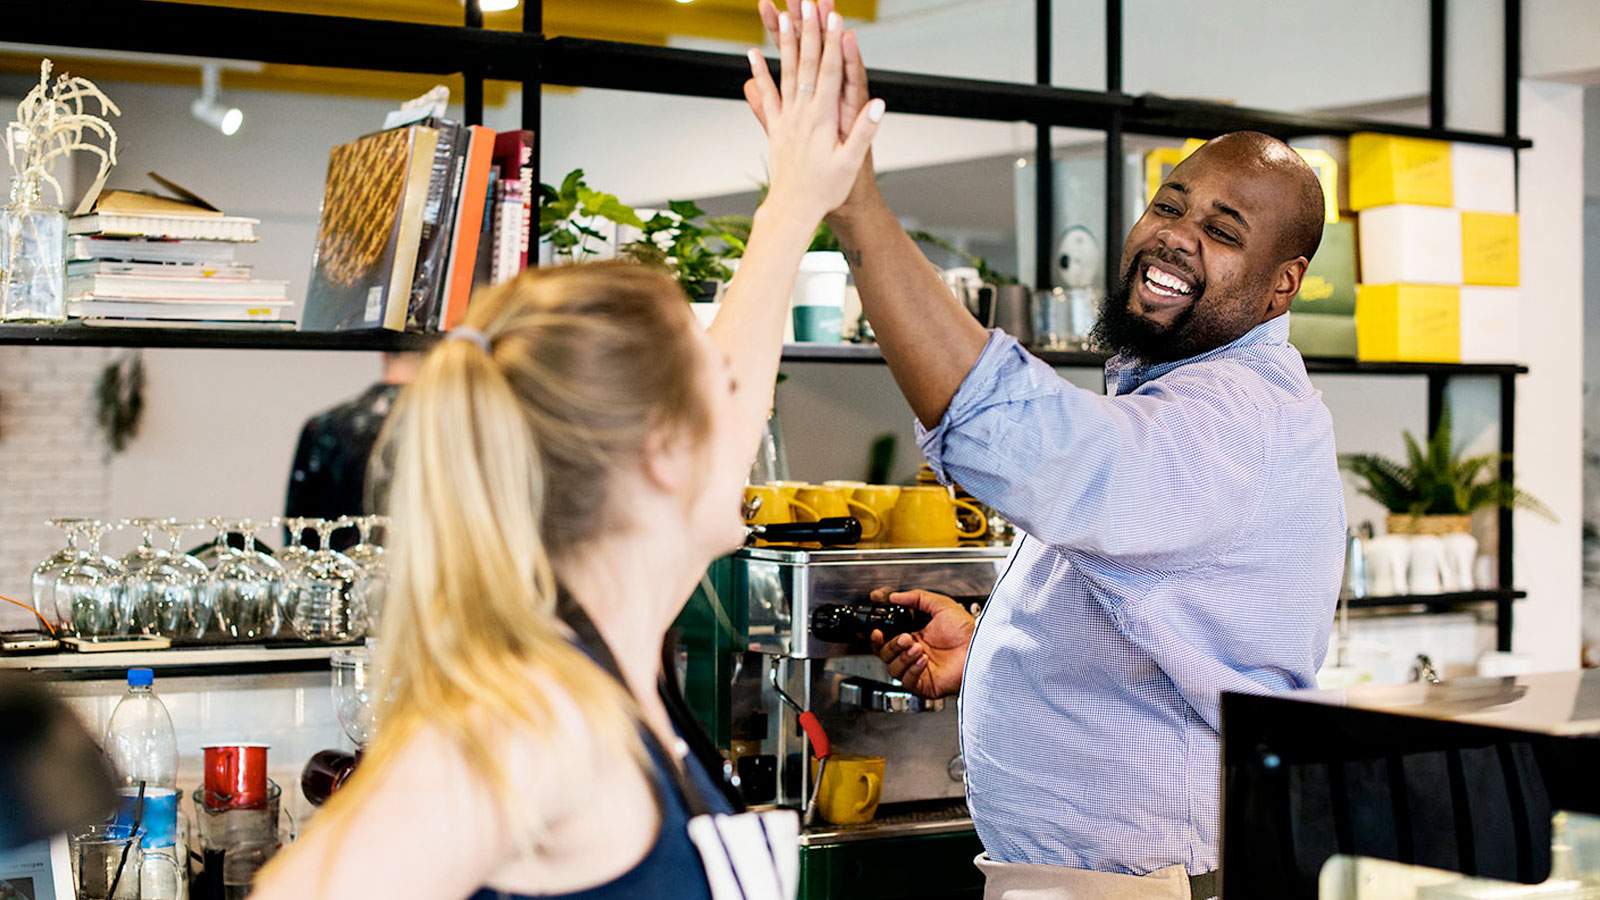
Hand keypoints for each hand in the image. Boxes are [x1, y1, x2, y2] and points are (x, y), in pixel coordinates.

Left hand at [744, 0, 882, 222]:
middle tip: (809, 4)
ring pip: (784, 72)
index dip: (832, 43)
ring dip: (783, 42)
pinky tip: (752, 54)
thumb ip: (863, 132)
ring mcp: (785, 118)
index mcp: (821, 119)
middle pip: (804, 63)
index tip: (835, 18)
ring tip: (782, 15)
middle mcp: (800, 113)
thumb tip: (879, 105)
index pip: (828, 72)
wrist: (793, 208)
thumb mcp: (851, 163)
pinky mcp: (775, 126)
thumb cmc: (825, 190)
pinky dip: (758, 73)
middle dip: (808, 31)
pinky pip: (766, 95)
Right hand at [868, 588, 974, 699]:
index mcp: (915, 637)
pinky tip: (923, 659)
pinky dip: (912, 670)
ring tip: (919, 647)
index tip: (876, 631)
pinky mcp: (925, 685)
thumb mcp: (940, 605)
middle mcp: (914, 654)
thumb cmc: (968, 630)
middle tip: (905, 638)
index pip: (886, 641)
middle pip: (885, 655)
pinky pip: (907, 682)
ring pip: (893, 669)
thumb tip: (894, 596)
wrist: (980, 648)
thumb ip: (915, 597)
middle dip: (892, 645)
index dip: (877, 638)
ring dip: (903, 657)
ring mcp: (919, 671)